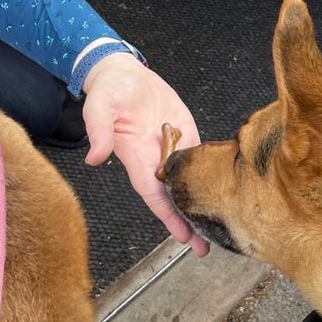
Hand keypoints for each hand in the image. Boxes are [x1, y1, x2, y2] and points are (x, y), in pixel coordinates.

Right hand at [81, 52, 208, 256]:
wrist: (124, 73)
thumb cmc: (108, 91)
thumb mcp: (99, 107)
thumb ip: (99, 132)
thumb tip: (95, 157)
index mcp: (136, 159)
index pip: (154, 195)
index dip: (168, 217)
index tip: (182, 237)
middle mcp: (156, 160)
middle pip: (175, 198)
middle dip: (188, 223)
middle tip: (205, 248)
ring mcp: (173, 149)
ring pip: (192, 184)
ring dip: (203, 204)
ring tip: (220, 226)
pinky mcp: (187, 135)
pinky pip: (202, 159)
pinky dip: (213, 176)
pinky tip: (227, 192)